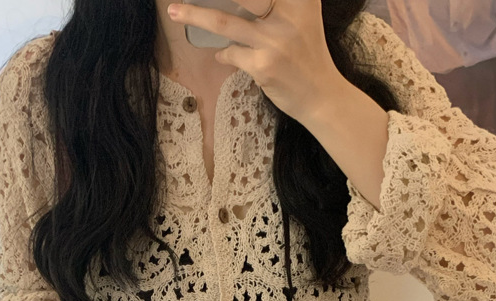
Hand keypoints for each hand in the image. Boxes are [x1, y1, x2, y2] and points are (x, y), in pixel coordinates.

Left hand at [166, 0, 342, 120]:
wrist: (321, 96)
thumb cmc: (307, 55)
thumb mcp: (301, 18)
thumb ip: (277, 5)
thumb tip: (234, 2)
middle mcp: (289, 14)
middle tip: (178, 0)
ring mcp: (274, 41)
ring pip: (224, 22)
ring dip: (194, 15)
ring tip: (174, 11)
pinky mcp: (263, 65)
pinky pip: (231, 53)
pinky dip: (224, 52)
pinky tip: (223, 53)